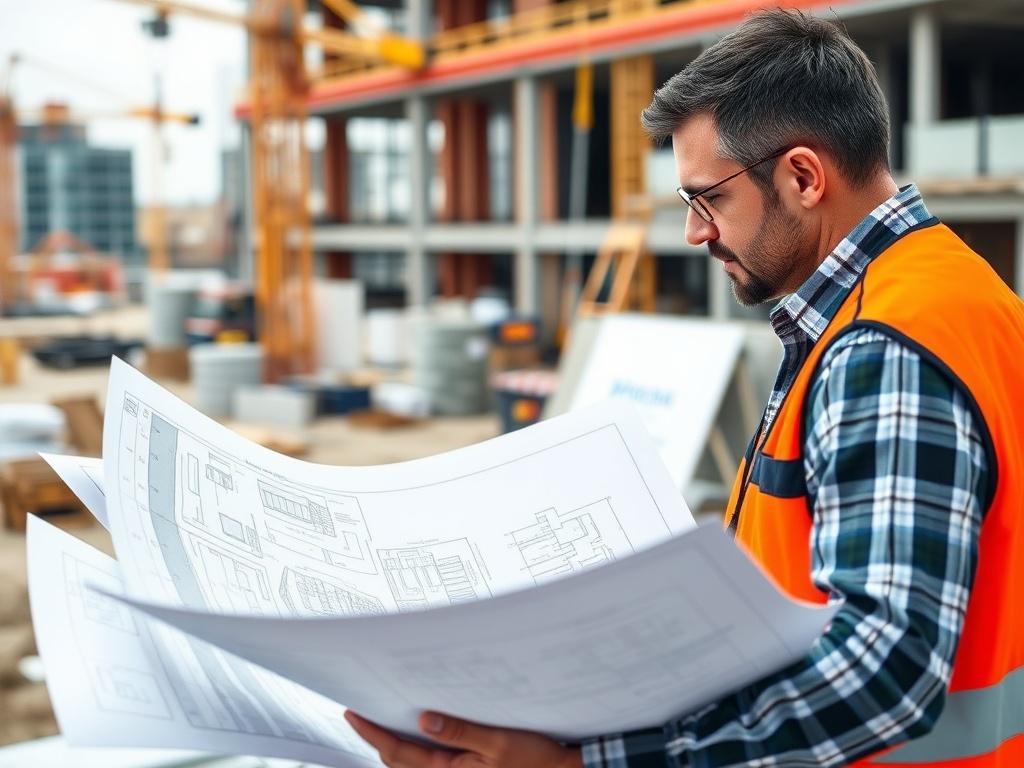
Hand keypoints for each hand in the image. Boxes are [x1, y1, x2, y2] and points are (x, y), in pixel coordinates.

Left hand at [344, 710, 582, 767]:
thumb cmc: (536, 760)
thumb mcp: (499, 741)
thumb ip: (460, 731)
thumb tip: (423, 719)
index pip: (398, 751)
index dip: (371, 733)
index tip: (352, 714)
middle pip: (397, 761)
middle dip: (377, 739)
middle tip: (361, 713)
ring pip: (411, 765)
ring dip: (394, 745)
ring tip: (383, 719)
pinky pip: (428, 764)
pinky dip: (414, 750)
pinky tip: (418, 732)